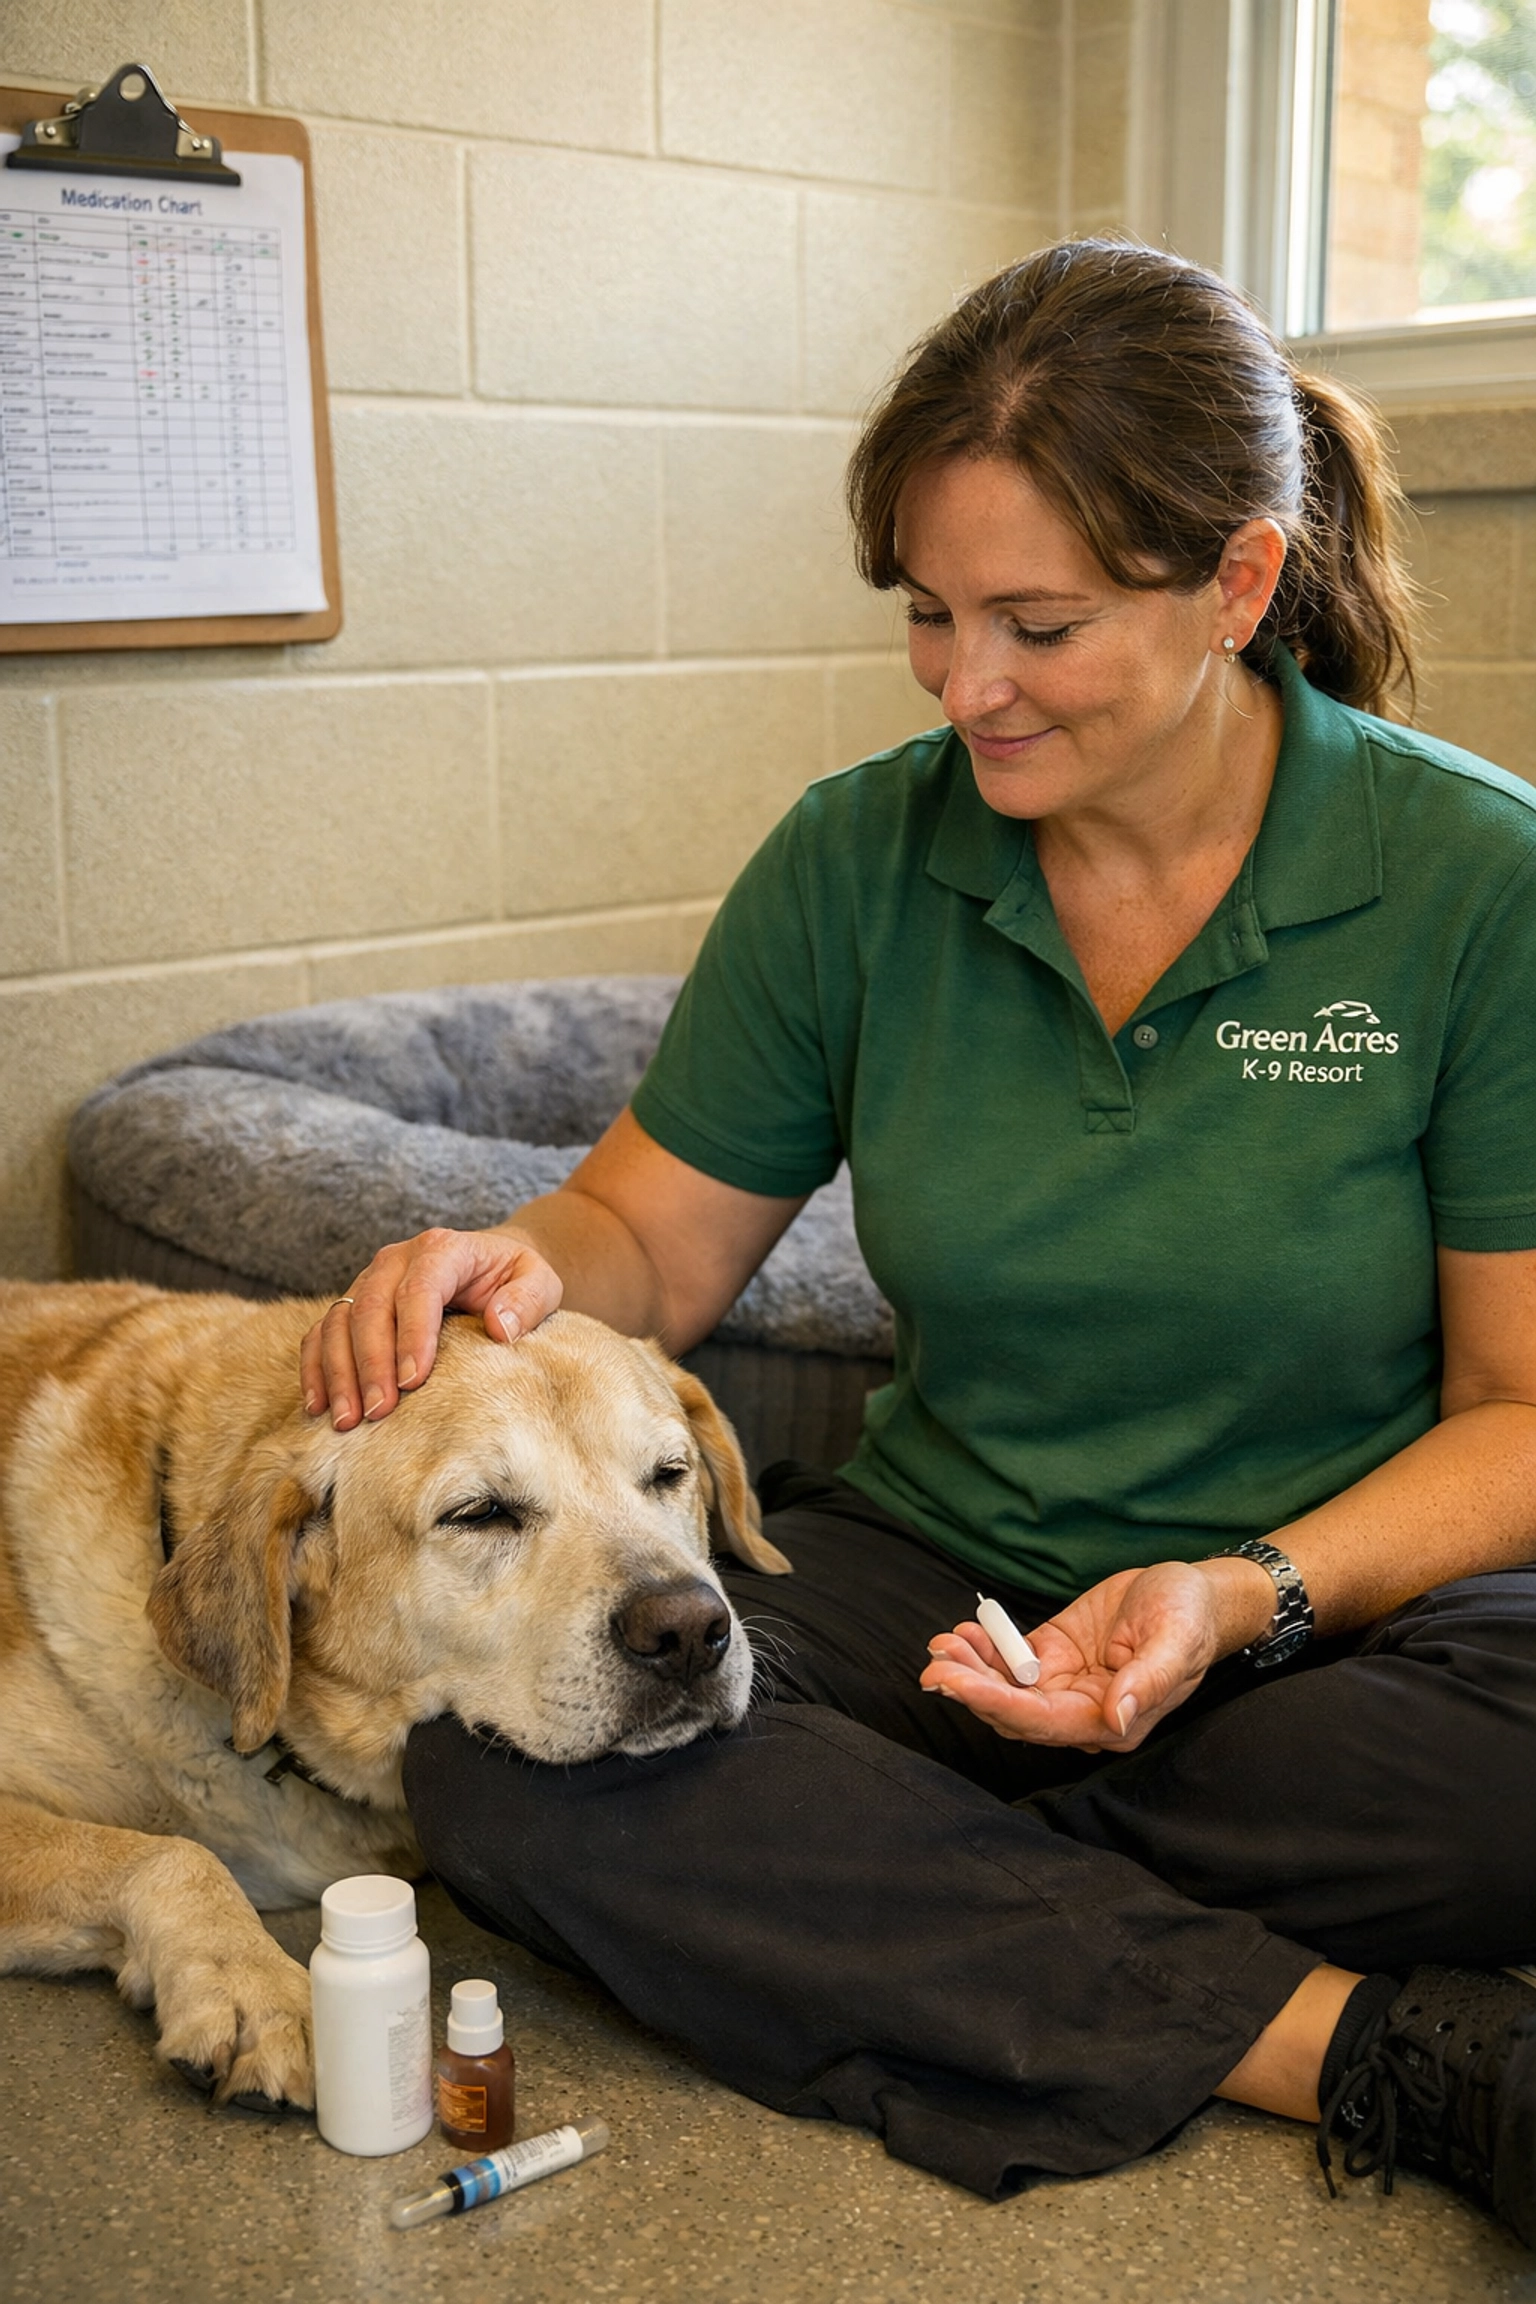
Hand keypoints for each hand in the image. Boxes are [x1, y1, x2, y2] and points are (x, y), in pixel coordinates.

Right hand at [299, 1227, 562, 1429]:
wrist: (491, 1265)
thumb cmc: (514, 1279)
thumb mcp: (539, 1282)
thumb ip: (526, 1301)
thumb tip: (500, 1327)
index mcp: (441, 1249)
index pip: (419, 1289)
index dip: (412, 1335)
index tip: (413, 1381)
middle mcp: (395, 1260)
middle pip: (371, 1308)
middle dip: (371, 1363)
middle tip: (378, 1412)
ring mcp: (367, 1282)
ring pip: (338, 1322)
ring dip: (338, 1372)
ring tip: (347, 1421)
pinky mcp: (351, 1305)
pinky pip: (321, 1334)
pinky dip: (316, 1368)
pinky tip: (319, 1406)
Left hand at [919, 1556, 1274, 1750]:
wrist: (1194, 1593)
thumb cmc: (1190, 1617)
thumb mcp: (1175, 1641)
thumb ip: (1148, 1682)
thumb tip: (1115, 1717)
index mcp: (1111, 1721)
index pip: (1041, 1721)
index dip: (995, 1704)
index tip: (954, 1682)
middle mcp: (1081, 1711)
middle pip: (1013, 1712)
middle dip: (970, 1689)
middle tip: (935, 1661)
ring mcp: (1064, 1684)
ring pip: (1004, 1690)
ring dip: (970, 1670)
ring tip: (942, 1642)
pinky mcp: (1054, 1657)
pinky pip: (1010, 1663)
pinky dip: (983, 1650)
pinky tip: (964, 1632)